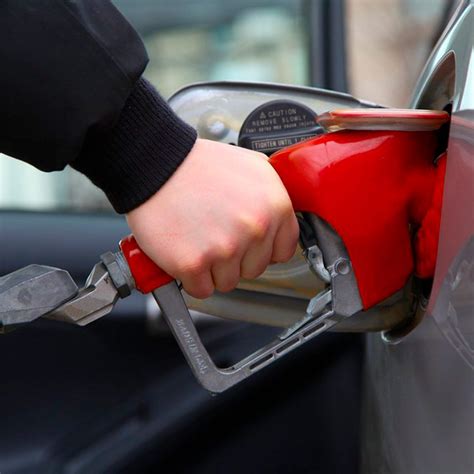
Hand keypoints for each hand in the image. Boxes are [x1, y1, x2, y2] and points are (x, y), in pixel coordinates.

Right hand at [126, 138, 298, 297]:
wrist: (156, 165)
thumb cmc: (198, 165)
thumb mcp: (252, 165)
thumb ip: (272, 194)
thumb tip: (280, 218)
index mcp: (275, 206)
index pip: (284, 251)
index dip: (263, 249)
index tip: (249, 245)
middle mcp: (255, 228)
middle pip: (255, 269)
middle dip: (236, 258)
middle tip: (216, 235)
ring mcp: (226, 248)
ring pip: (228, 282)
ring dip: (212, 268)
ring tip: (198, 240)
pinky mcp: (195, 263)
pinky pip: (201, 289)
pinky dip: (191, 278)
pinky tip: (186, 252)